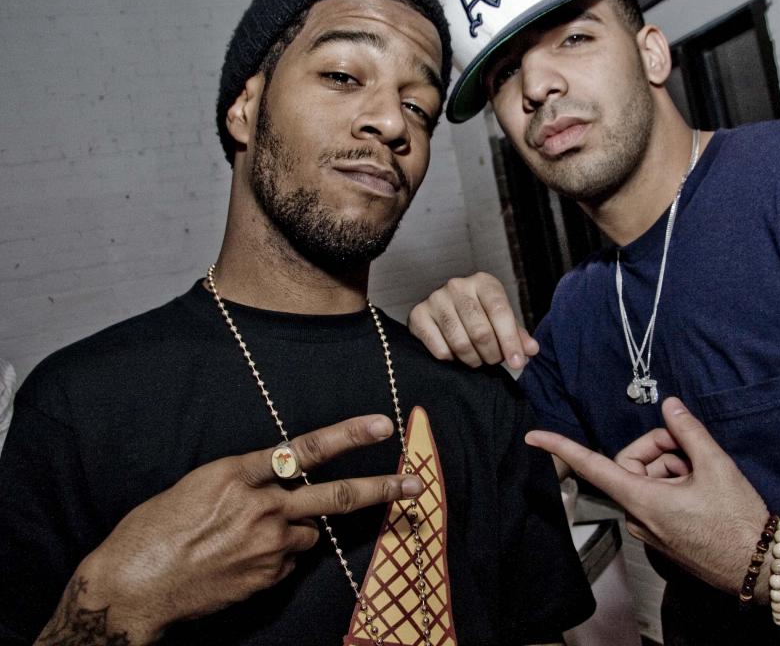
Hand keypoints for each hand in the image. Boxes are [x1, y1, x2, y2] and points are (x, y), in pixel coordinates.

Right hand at [67, 415, 421, 640]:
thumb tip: (277, 486)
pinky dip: (277, 557)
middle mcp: (261, 507)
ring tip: (251, 538)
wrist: (132, 586)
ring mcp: (267, 545)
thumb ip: (244, 481)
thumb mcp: (196, 487)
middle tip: (414, 485)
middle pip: (335, 496)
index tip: (383, 425)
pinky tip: (242, 561)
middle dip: (380, 489)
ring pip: (309, 532)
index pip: (305, 449)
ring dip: (297, 531)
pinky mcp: (267, 576)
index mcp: (237, 474)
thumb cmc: (153, 530)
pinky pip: (289, 560)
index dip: (347, 435)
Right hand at [408, 272, 538, 368]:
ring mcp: (435, 299)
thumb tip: (532, 350)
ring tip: (477, 360)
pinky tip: (456, 355)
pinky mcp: (418, 315)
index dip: (511, 341)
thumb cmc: (478, 315)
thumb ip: (517, 335)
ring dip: (473, 359)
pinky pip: (439, 349)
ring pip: (460, 342)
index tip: (517, 363)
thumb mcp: (500, 319)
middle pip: (481, 331)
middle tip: (494, 361)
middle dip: (492, 354)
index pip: (500, 312)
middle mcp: (457, 286)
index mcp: (483, 282)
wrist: (441, 310)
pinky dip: (452, 359)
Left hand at [525, 397, 767, 592]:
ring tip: (703, 475)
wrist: (760, 566)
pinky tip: (701, 489)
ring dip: (672, 467)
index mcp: (642, 499)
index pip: (592, 466)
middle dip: (660, 448)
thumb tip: (669, 405)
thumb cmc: (737, 522)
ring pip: (647, 477)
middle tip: (691, 450)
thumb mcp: (715, 465)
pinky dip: (675, 484)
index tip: (534, 437)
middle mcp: (638, 516)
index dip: (561, 448)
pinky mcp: (661, 533)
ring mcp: (648, 527)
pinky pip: (657, 496)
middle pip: (632, 462)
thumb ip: (687, 431)